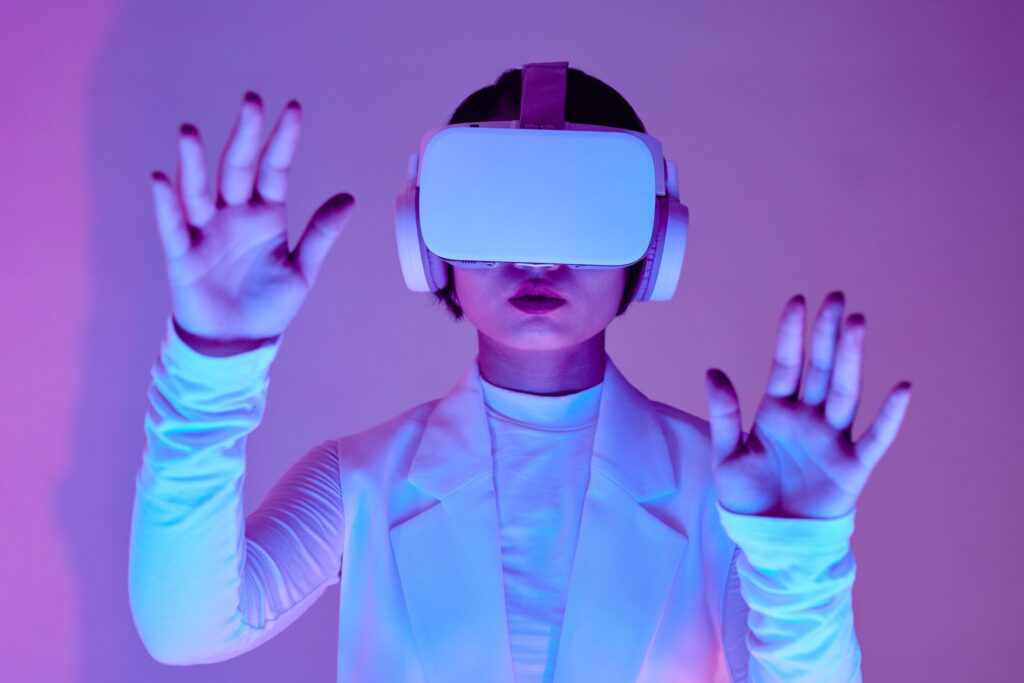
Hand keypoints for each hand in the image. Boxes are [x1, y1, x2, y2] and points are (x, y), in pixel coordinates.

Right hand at [150, 91, 355, 345]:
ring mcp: (207, 232)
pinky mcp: (184, 255)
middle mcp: (234, 215)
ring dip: (195, 163)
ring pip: (200, 190)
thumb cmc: (268, 304)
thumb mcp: (301, 269)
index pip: (275, 170)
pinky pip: (174, 226)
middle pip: (238, 169)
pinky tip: (162, 179)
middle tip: (251, 100)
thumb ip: (321, 233)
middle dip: (245, 135)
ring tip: (190, 133)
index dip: (282, 141)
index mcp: (266, 215)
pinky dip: (166, 204)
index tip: (292, 109)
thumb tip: (349, 197)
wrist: (237, 342)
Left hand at [704, 292, 911, 518]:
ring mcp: (832, 440)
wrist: (770, 541)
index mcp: (777, 412)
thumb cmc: (746, 498)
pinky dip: (889, 416)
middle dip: (827, 334)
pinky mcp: (852, 467)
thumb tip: (713, 371)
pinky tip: (901, 389)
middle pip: (820, 369)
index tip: (798, 301)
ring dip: (851, 359)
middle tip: (836, 299)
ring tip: (858, 325)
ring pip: (844, 392)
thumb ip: (725, 414)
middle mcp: (808, 419)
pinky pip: (875, 438)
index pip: (786, 364)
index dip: (791, 334)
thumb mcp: (727, 455)